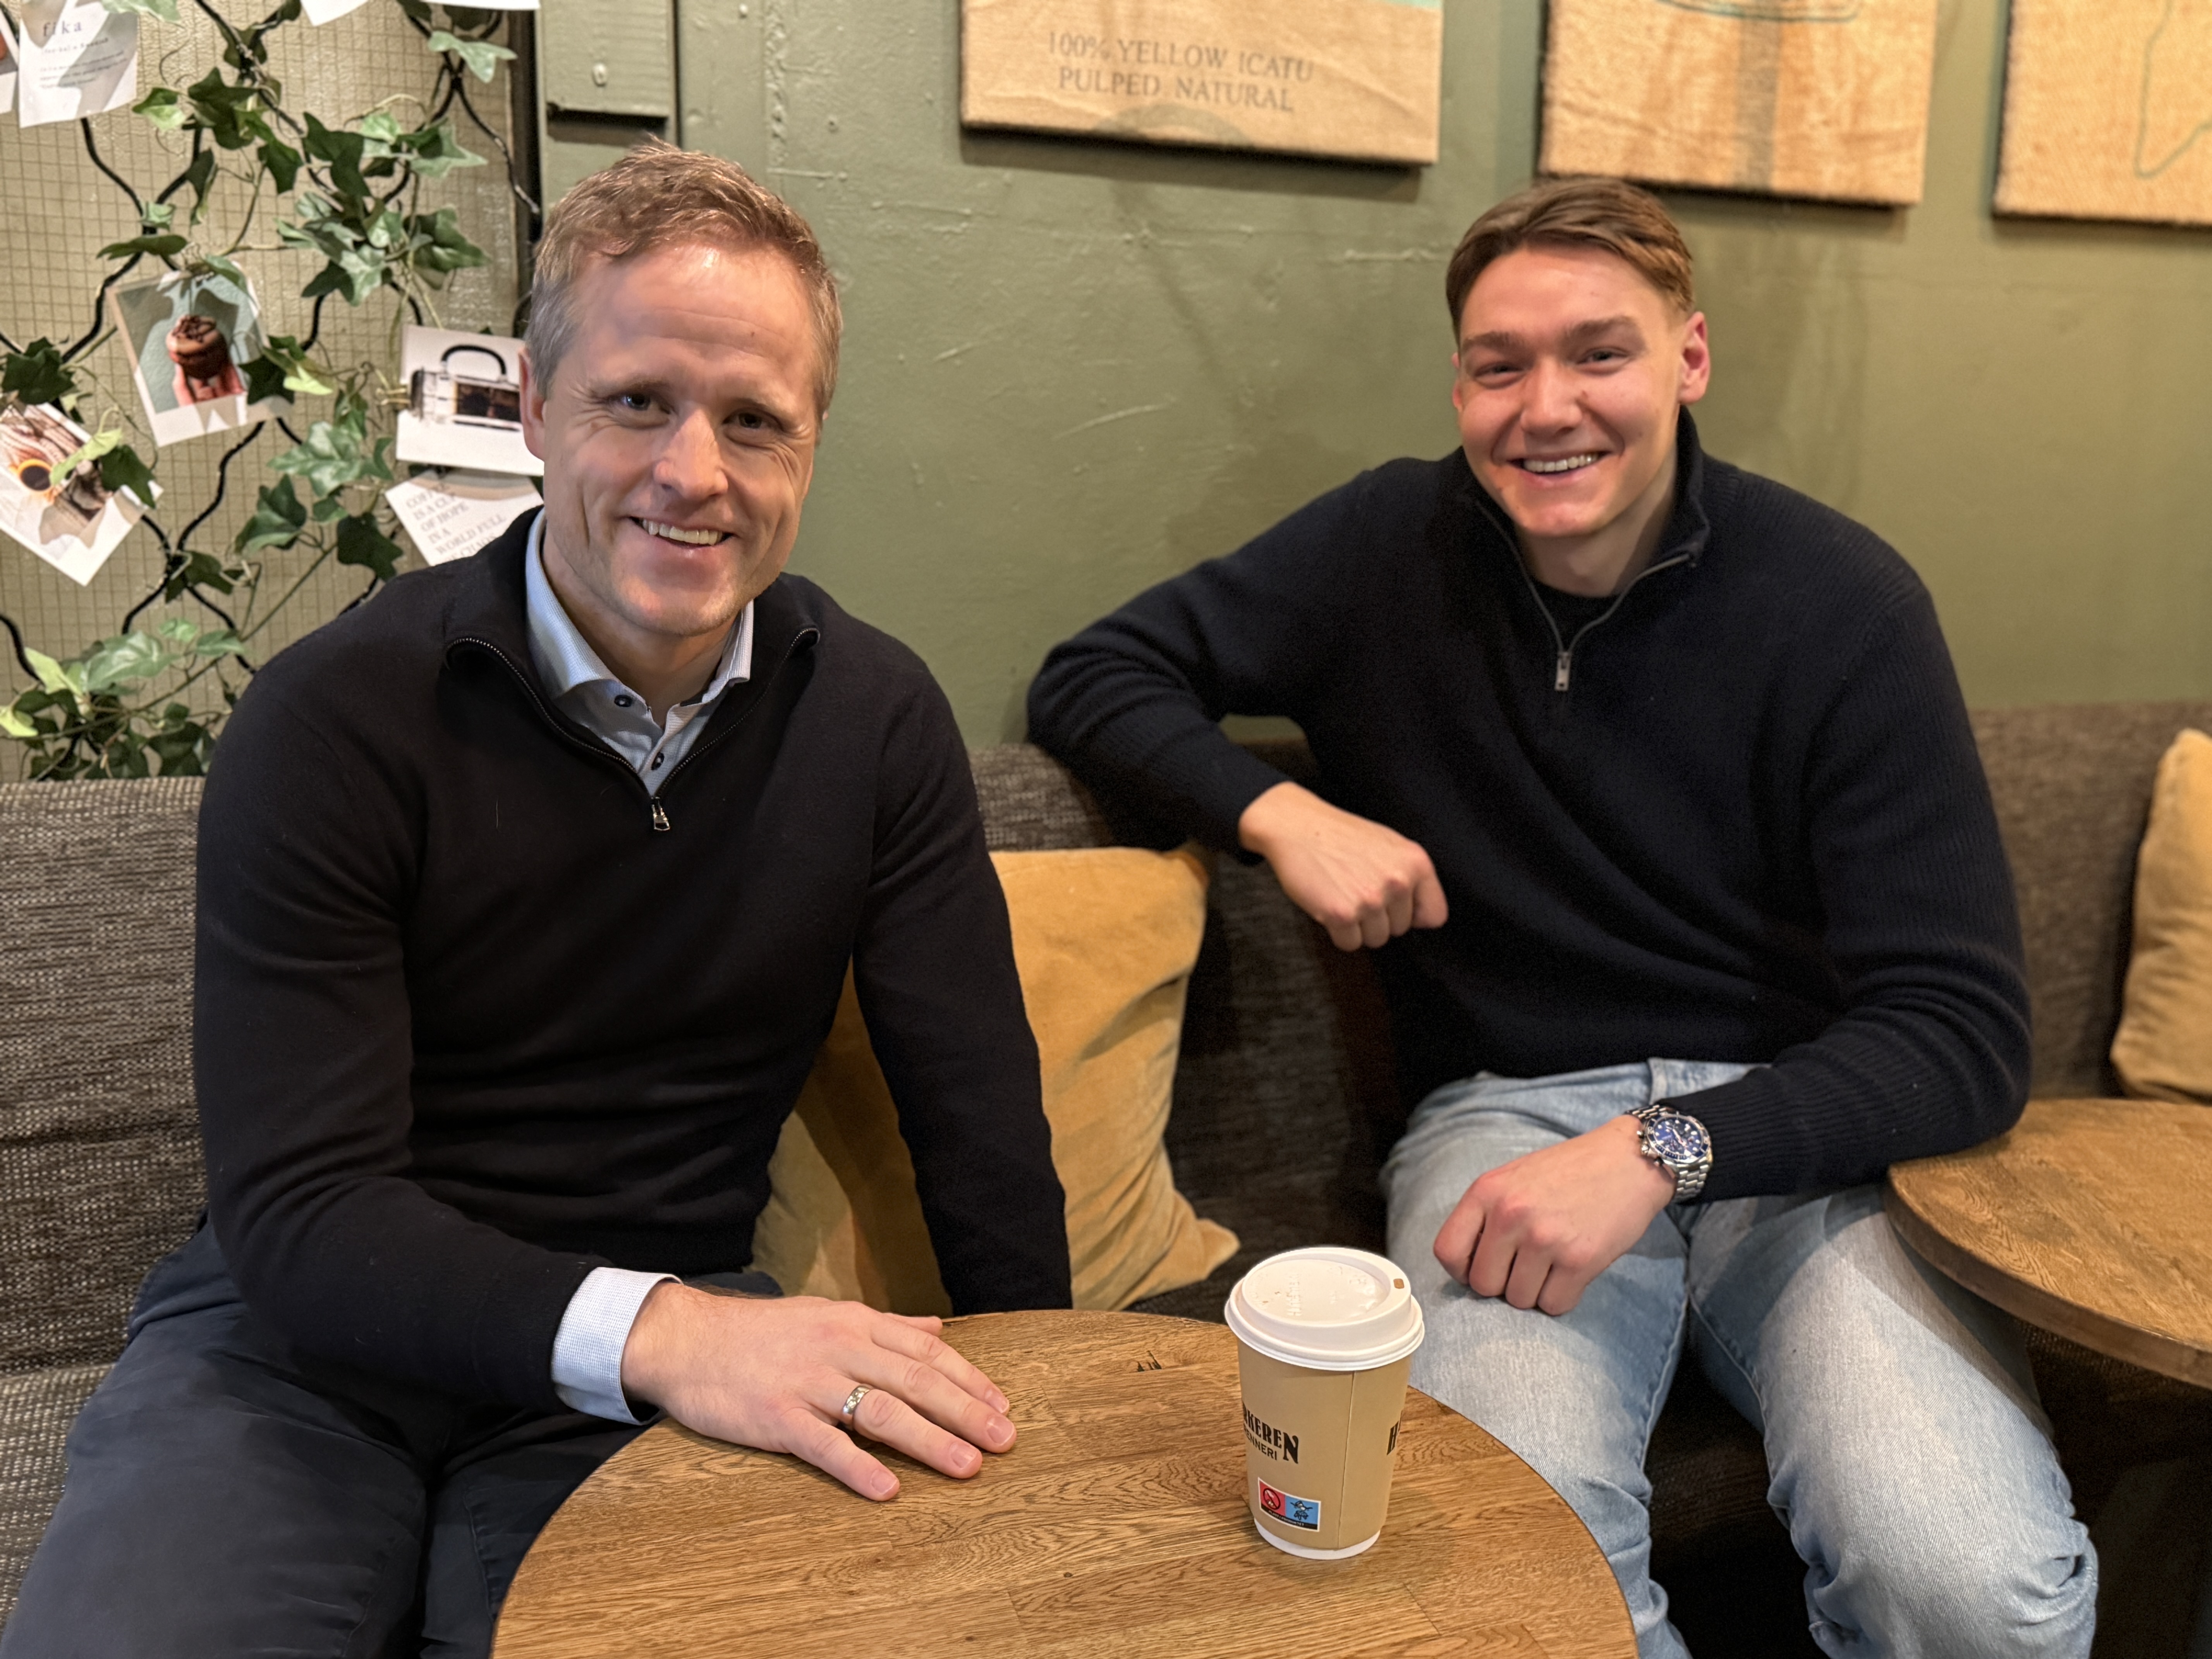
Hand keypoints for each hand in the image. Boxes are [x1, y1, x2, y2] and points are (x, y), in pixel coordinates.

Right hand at [619, 1284, 1016, 1500]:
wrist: (687, 1339)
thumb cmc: (764, 1331)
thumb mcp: (828, 1313)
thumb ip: (885, 1325)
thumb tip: (935, 1329)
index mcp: (855, 1323)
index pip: (925, 1351)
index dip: (968, 1378)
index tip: (1003, 1406)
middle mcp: (839, 1348)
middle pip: (914, 1381)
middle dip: (965, 1412)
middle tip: (1004, 1440)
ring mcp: (808, 1383)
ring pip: (880, 1411)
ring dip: (929, 1440)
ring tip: (967, 1466)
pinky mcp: (776, 1417)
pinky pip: (824, 1445)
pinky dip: (858, 1467)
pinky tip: (888, 1489)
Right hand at [1237, 781, 1447, 950]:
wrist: (1297, 825)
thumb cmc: (1341, 836)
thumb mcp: (1390, 845)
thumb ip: (1411, 877)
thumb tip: (1424, 918)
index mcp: (1415, 863)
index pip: (1434, 915)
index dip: (1412, 915)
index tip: (1393, 906)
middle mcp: (1397, 882)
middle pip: (1399, 930)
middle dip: (1379, 918)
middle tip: (1356, 891)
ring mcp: (1370, 900)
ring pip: (1375, 939)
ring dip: (1358, 926)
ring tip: (1343, 896)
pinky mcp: (1341, 914)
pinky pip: (1349, 944)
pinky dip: (1337, 932)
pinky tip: (1329, 905)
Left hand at [1432, 1116, 1674, 1314]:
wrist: (1629, 1161)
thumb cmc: (1568, 1172)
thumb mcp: (1513, 1178)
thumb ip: (1486, 1215)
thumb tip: (1466, 1266)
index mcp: (1487, 1191)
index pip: (1447, 1252)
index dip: (1463, 1269)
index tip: (1484, 1265)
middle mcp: (1511, 1214)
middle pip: (1483, 1285)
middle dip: (1503, 1283)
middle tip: (1526, 1264)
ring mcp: (1545, 1239)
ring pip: (1519, 1300)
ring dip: (1535, 1290)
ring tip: (1553, 1261)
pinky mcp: (1579, 1261)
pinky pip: (1554, 1305)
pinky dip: (1562, 1296)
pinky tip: (1572, 1270)